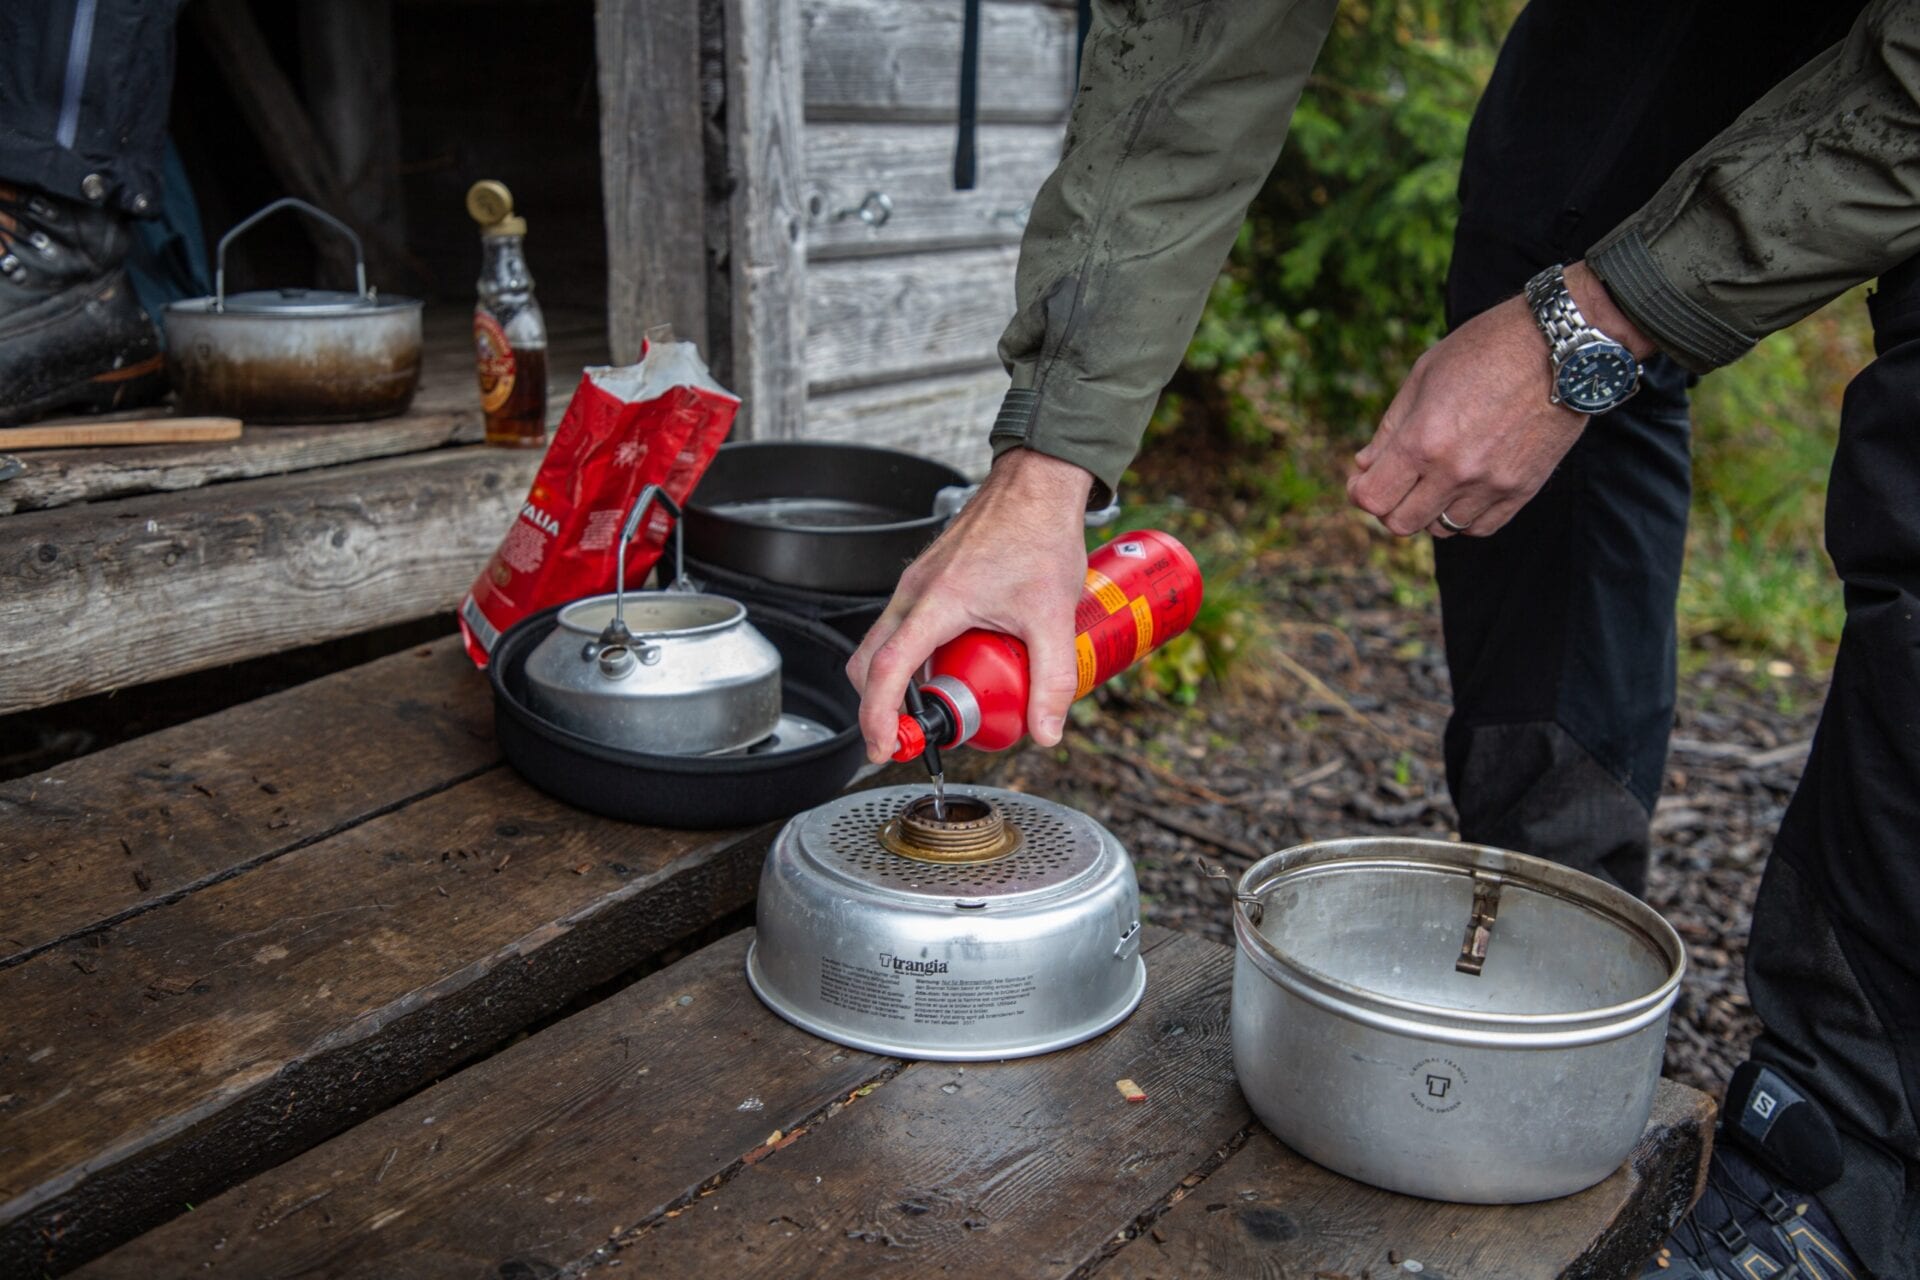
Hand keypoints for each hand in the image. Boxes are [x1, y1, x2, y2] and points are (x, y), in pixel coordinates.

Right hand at [847, 448, 1091, 762]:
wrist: (1036, 485)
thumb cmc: (1039, 534)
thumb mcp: (1054, 617)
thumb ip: (1053, 679)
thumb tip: (1046, 731)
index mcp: (938, 602)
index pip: (889, 670)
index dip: (879, 716)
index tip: (884, 746)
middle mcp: (915, 592)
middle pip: (870, 663)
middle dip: (882, 707)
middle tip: (914, 735)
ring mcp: (916, 584)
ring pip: (884, 645)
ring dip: (902, 682)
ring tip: (946, 700)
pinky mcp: (926, 580)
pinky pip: (904, 627)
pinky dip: (916, 657)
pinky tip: (957, 663)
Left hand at [1348, 261, 1652, 537]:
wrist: (1562, 346)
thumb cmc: (1486, 349)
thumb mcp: (1423, 376)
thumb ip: (1389, 429)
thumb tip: (1363, 467)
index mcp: (1423, 440)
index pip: (1372, 498)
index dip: (1359, 491)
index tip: (1363, 477)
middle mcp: (1455, 472)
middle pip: (1401, 523)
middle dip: (1390, 504)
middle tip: (1397, 480)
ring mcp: (1492, 485)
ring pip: (1441, 529)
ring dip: (1429, 509)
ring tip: (1436, 478)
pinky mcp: (1523, 490)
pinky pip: (1480, 528)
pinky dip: (1465, 516)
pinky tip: (1465, 488)